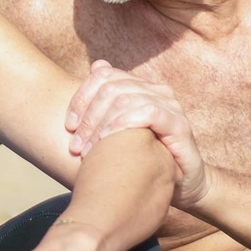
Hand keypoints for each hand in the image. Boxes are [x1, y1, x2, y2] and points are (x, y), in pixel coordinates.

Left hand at [65, 60, 207, 207]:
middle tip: (75, 145)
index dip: (81, 97)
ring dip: (100, 124)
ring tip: (87, 150)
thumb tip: (96, 65)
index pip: (104, 75)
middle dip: (88, 116)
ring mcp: (170, 105)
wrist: (183, 185)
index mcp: (141, 87)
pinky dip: (122, 124)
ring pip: (125, 98)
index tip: (68, 126)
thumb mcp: (120, 131)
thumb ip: (107, 103)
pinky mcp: (179, 124)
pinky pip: (147, 112)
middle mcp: (157, 90)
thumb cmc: (147, 160)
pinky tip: (108, 142)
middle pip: (111, 87)